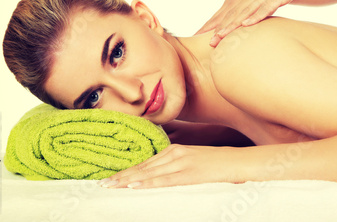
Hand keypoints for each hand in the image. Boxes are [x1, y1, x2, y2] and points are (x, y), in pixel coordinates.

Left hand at [97, 144, 240, 188]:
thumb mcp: (191, 158)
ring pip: (148, 173)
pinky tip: (134, 186)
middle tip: (102, 184)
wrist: (234, 161)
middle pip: (142, 167)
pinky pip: (164, 179)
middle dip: (121, 176)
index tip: (110, 178)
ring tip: (111, 186)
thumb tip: (158, 173)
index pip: (144, 162)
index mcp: (174, 149)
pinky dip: (148, 183)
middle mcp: (174, 153)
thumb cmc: (214, 162)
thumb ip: (174, 163)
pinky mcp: (188, 173)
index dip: (126, 171)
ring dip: (128, 180)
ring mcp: (180, 162)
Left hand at [196, 0, 317, 46]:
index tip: (197, 35)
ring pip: (244, 12)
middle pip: (230, 14)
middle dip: (217, 29)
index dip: (211, 24)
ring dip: (231, 25)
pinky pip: (265, 8)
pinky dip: (255, 16)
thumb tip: (242, 24)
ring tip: (219, 36)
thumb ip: (251, 8)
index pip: (224, 12)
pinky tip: (246, 24)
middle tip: (206, 43)